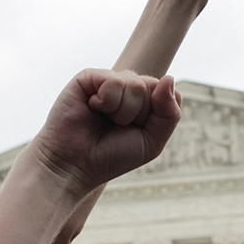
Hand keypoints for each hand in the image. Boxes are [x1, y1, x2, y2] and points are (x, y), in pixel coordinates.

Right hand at [28, 70, 181, 195]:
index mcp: (143, 100)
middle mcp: (126, 87)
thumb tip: (169, 77)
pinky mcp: (88, 77)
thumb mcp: (152, 141)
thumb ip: (170, 112)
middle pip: (153, 86)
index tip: (135, 131)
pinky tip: (92, 108)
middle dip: (139, 115)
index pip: (168, 91)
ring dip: (122, 112)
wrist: (74, 166)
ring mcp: (107, 80)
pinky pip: (114, 81)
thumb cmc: (111, 156)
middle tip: (115, 127)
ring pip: (135, 84)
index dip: (156, 115)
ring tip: (103, 120)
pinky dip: (107, 102)